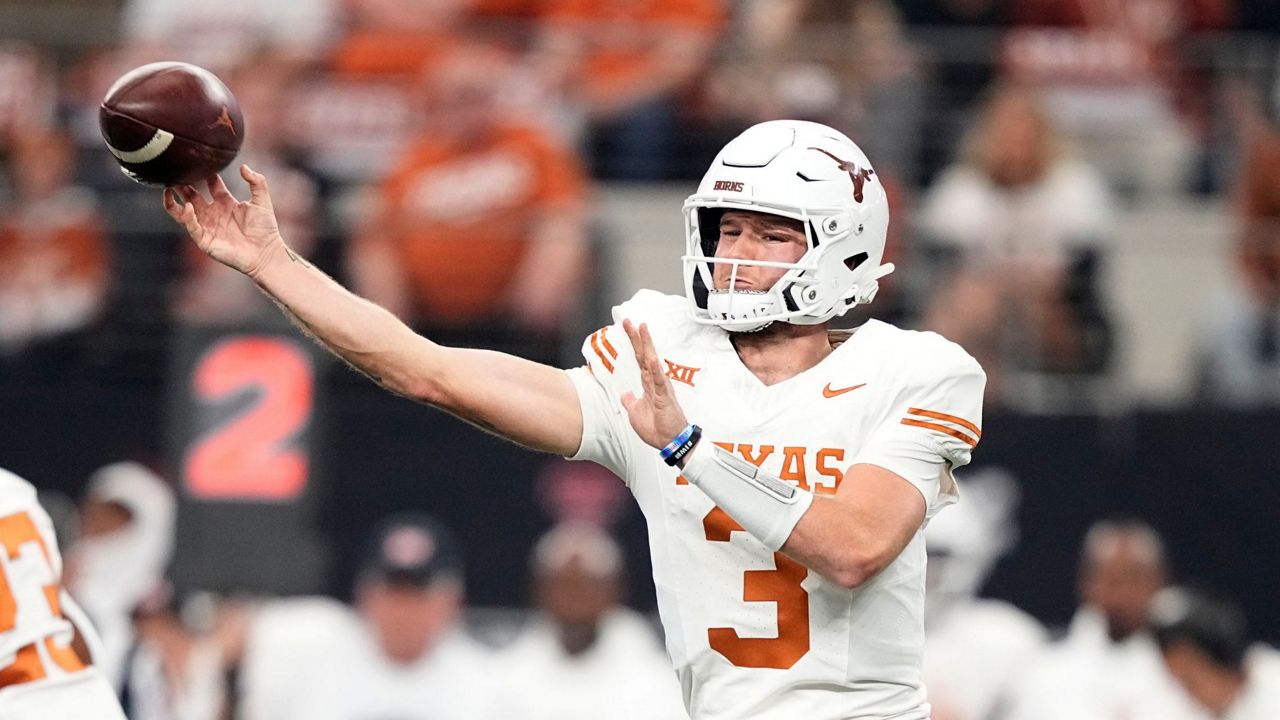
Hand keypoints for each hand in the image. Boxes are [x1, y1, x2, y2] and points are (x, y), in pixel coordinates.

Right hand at [164, 164, 284, 277]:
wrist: (265, 252)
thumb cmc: (265, 229)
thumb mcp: (262, 201)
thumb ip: (257, 182)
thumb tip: (243, 166)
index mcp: (226, 202)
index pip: (211, 184)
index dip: (206, 174)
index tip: (200, 163)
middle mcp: (214, 213)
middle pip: (192, 195)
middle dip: (183, 185)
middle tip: (176, 173)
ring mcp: (207, 226)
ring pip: (184, 212)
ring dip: (174, 201)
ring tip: (168, 189)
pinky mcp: (205, 240)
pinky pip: (191, 226)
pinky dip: (186, 217)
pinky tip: (187, 207)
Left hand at [620, 319, 689, 449]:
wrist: (670, 442)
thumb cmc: (657, 428)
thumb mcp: (635, 412)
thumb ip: (630, 401)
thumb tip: (625, 393)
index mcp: (649, 384)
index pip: (640, 359)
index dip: (633, 343)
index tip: (627, 327)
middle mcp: (655, 382)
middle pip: (644, 355)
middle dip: (637, 337)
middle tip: (629, 320)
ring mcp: (661, 388)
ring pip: (652, 362)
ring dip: (646, 345)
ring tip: (642, 329)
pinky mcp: (665, 398)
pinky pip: (659, 381)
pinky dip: (656, 369)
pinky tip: (652, 357)